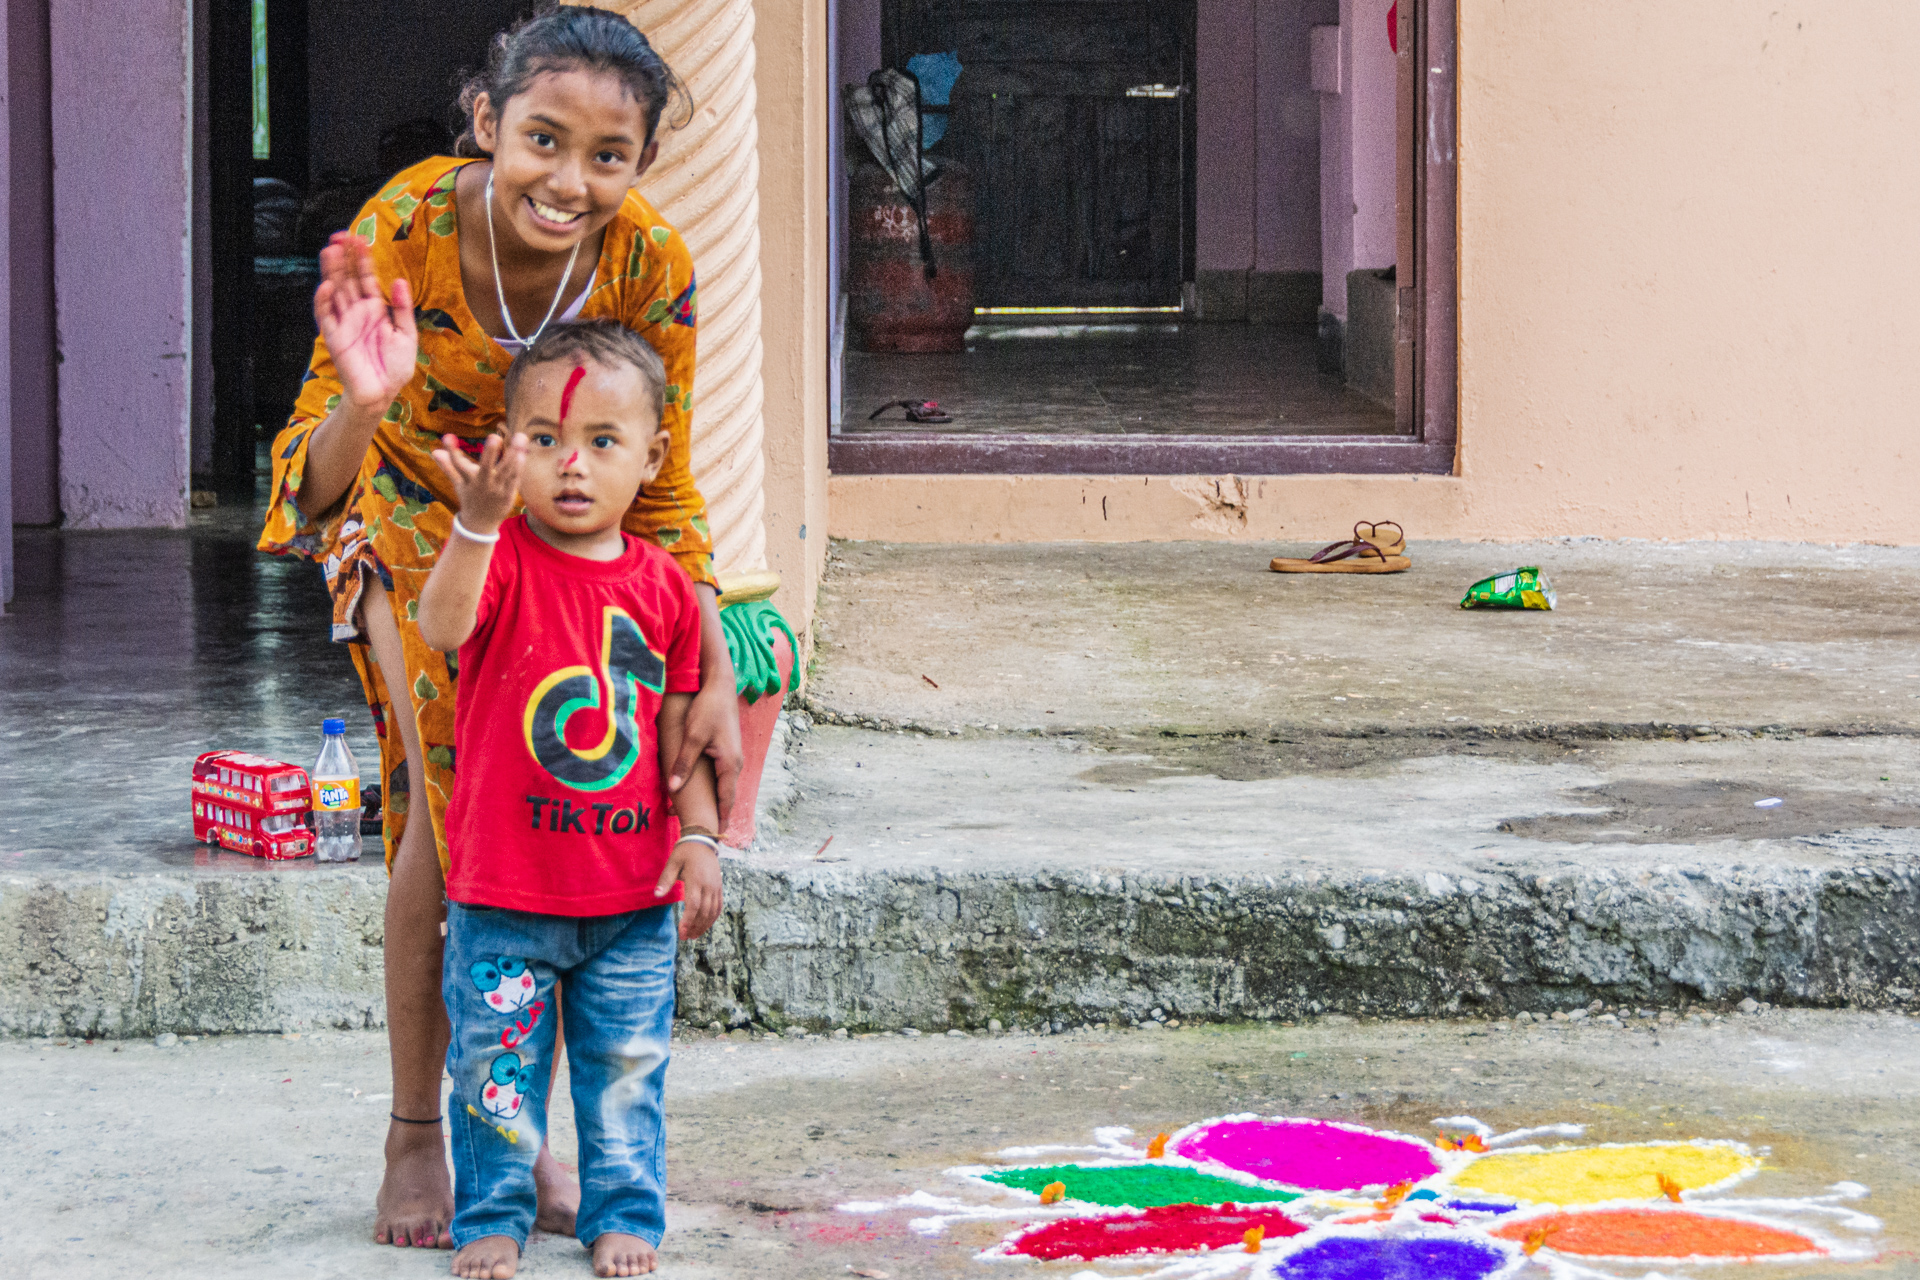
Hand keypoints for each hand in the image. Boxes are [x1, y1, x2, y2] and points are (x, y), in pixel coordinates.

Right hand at [314, 231, 417, 411]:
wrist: (382, 393)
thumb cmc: (395, 367)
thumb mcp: (407, 335)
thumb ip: (403, 308)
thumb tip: (399, 280)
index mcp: (375, 309)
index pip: (366, 278)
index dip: (362, 259)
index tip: (360, 239)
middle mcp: (357, 312)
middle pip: (348, 278)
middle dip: (344, 257)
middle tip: (341, 235)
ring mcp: (344, 322)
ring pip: (335, 291)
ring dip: (332, 271)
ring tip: (330, 250)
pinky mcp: (334, 336)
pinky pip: (326, 315)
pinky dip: (324, 300)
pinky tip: (328, 285)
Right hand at [430, 431, 526, 531]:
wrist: (480, 525)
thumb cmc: (470, 499)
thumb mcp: (458, 483)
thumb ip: (448, 466)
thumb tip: (434, 451)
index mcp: (467, 480)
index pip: (457, 464)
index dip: (451, 451)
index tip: (447, 436)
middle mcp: (481, 484)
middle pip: (485, 467)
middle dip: (489, 453)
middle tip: (494, 436)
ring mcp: (496, 490)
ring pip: (504, 471)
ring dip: (512, 455)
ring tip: (520, 437)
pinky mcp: (508, 496)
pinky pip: (513, 481)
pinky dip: (518, 469)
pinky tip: (523, 455)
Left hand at [658, 841, 722, 938]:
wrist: (703, 842)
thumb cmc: (684, 853)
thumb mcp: (672, 863)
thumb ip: (665, 880)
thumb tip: (657, 895)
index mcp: (696, 879)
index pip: (694, 905)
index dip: (688, 920)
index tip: (681, 932)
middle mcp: (708, 885)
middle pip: (704, 911)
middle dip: (695, 927)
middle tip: (685, 938)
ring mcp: (716, 887)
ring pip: (713, 911)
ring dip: (704, 925)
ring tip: (693, 935)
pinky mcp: (719, 888)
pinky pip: (718, 906)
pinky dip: (712, 918)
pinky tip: (704, 925)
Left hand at [670, 680, 742, 823]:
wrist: (720, 687)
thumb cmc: (707, 709)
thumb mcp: (692, 737)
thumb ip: (683, 764)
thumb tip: (672, 788)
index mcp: (729, 763)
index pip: (726, 798)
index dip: (721, 818)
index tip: (716, 835)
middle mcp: (735, 762)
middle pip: (728, 795)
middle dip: (719, 813)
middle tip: (709, 832)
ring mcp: (733, 756)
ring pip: (725, 785)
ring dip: (716, 800)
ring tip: (705, 816)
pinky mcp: (728, 749)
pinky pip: (723, 774)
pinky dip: (715, 787)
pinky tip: (704, 790)